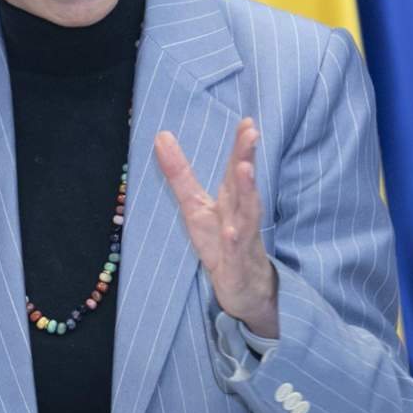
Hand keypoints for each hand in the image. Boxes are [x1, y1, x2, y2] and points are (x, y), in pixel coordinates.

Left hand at [154, 118, 277, 338]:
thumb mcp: (194, 206)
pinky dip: (235, 241)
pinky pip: (235, 253)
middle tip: (251, 133)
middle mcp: (240, 216)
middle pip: (243, 185)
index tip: (247, 121)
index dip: (240, 146)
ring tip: (246, 170)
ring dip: (247, 192)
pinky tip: (232, 232)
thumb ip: (180, 173)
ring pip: (247, 215)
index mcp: (230, 201)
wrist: (246, 291)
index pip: (236, 168)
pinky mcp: (235, 267)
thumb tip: (161, 136)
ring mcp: (241, 241)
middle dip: (246, 158)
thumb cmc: (222, 242)